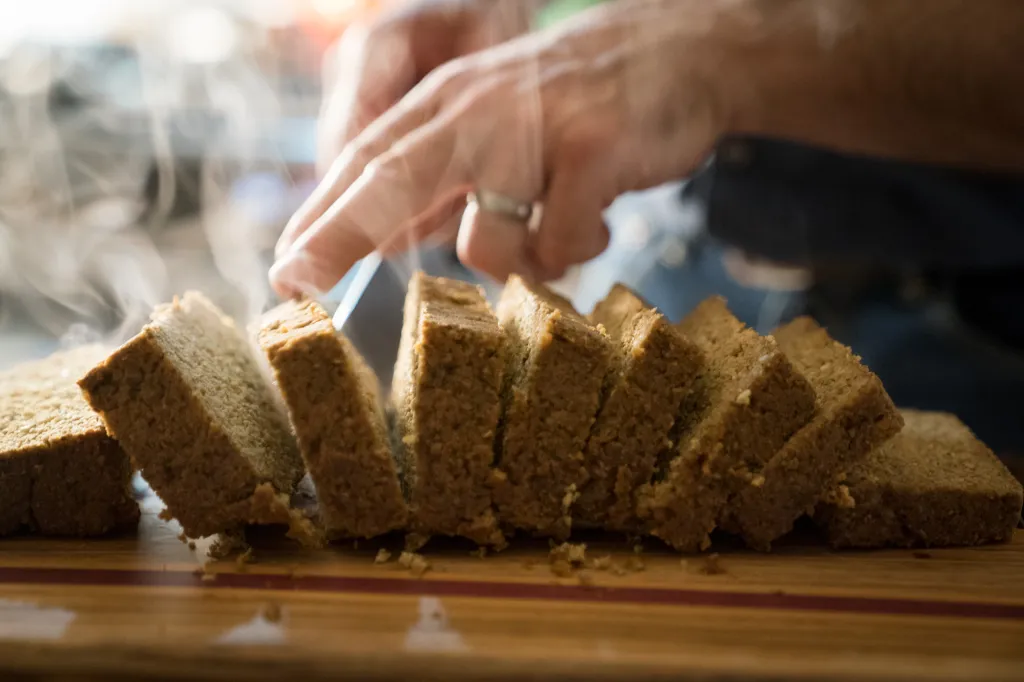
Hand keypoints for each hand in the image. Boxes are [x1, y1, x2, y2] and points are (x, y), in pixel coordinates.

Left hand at [271, 0, 731, 297]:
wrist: (679, 52)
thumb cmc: (577, 103)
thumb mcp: (497, 121)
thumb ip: (442, 173)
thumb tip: (381, 239)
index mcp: (447, 103)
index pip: (365, 161)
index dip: (319, 217)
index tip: (284, 272)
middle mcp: (479, 110)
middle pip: (390, 178)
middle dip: (335, 236)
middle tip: (292, 285)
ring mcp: (533, 129)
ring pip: (487, 241)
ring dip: (516, 266)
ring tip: (549, 241)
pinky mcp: (590, 152)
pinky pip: (560, 244)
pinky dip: (574, 251)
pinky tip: (592, 221)